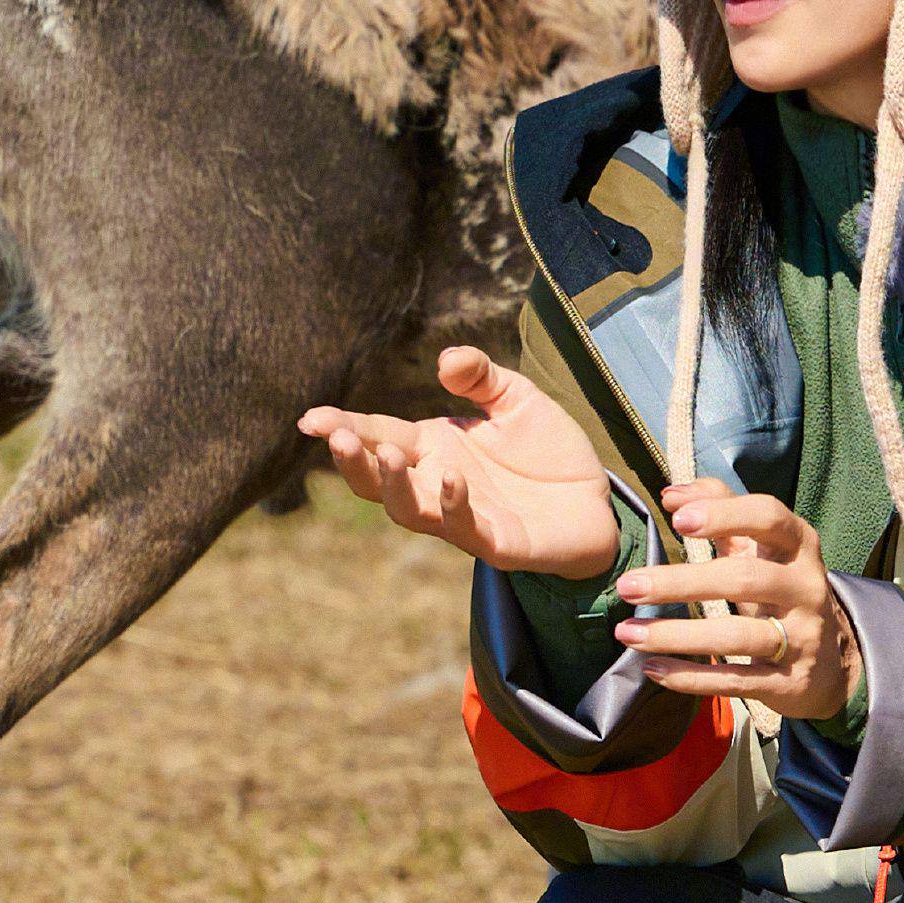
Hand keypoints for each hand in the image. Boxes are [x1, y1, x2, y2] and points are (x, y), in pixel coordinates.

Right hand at [297, 347, 619, 577]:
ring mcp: (461, 517)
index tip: (309, 418)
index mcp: (433, 447)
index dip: (343, 426)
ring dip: (392, 485)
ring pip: (409, 510)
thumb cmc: (547, 453)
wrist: (594, 502)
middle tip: (335, 435)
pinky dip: (453, 505)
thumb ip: (482, 377)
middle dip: (353, 460)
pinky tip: (452, 478)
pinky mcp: (495, 542)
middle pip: (377, 479)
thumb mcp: (516, 399)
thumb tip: (446, 360)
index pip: (378, 434)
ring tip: (384, 454)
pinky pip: (465, 528)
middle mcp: (436, 483)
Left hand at [612, 480, 863, 721]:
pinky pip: (736, 680)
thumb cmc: (779, 588)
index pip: (768, 517)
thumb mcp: (759, 546)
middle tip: (628, 586)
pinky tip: (653, 668)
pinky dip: (691, 677)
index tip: (677, 520)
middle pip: (745, 579)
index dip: (725, 514)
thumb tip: (671, 493)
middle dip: (681, 582)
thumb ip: (720, 508)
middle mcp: (807, 588)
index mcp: (799, 546)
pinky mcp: (790, 682)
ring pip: (737, 636)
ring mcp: (802, 637)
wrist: (828, 662)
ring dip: (676, 635)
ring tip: (627, 633)